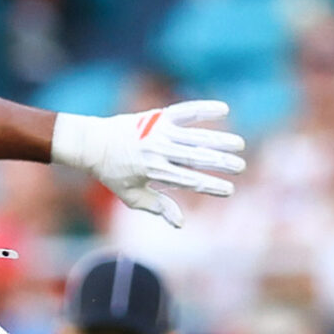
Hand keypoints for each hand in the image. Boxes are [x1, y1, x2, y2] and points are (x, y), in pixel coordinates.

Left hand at [51, 103, 246, 227]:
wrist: (93, 143)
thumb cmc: (113, 173)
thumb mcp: (132, 196)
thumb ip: (157, 207)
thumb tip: (180, 223)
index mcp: (153, 171)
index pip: (188, 180)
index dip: (210, 186)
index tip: (229, 190)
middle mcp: (158, 150)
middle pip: (196, 157)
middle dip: (220, 163)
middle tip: (240, 167)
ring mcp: (159, 131)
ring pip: (195, 136)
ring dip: (219, 140)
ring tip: (239, 145)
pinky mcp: (159, 116)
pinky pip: (186, 111)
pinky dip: (204, 109)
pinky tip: (224, 109)